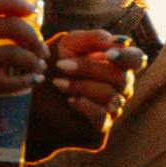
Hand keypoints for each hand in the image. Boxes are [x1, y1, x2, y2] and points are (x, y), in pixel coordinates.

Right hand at [0, 0, 49, 113]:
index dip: (16, 3)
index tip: (31, 11)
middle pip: (11, 27)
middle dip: (33, 37)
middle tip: (41, 47)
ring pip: (14, 55)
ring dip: (33, 61)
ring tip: (38, 66)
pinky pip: (7, 83)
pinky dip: (24, 82)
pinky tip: (31, 82)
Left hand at [35, 25, 137, 145]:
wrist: (29, 98)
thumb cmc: (51, 65)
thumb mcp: (69, 43)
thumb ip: (94, 37)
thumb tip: (121, 41)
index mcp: (116, 65)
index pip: (136, 59)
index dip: (127, 57)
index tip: (109, 54)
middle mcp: (119, 88)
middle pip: (121, 77)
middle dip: (89, 69)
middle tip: (60, 65)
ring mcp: (112, 109)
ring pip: (111, 97)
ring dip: (81, 86)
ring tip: (57, 83)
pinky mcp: (100, 128)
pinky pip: (103, 116)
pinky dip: (85, 105)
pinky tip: (70, 101)